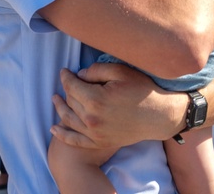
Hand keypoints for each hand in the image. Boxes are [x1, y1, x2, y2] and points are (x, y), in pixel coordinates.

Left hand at [50, 63, 186, 149]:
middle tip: (67, 81)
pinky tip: (54, 129)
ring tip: (55, 99)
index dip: (66, 77)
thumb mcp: (121, 72)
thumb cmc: (142, 90)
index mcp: (96, 99)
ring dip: (60, 108)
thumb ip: (96, 70)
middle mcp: (92, 119)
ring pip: (69, 119)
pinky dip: (63, 134)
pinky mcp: (99, 142)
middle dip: (67, 90)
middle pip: (70, 101)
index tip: (64, 71)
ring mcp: (95, 133)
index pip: (71, 86)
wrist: (159, 116)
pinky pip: (76, 140)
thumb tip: (79, 75)